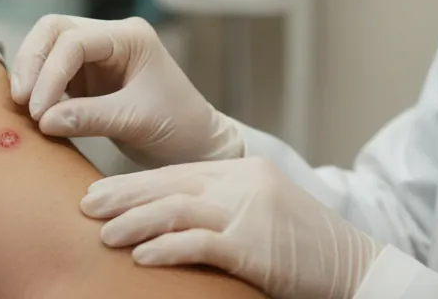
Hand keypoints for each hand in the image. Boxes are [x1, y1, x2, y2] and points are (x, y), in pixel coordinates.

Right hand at [9, 15, 244, 168]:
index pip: (75, 41)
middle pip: (53, 31)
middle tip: (19, 102)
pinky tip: (28, 112)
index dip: (50, 73)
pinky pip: (50, 73)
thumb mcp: (136, 122)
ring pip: (46, 48)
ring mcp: (97, 56)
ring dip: (30, 75)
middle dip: (32, 63)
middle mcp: (111, 38)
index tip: (38, 112)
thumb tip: (41, 119)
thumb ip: (89, 117)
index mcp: (130, 37)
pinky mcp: (87, 78)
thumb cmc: (179, 127)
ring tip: (20, 110)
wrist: (196, 145)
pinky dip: (36, 89)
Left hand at [80, 158, 382, 298]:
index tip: (97, 194)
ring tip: (103, 234)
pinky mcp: (255, 244)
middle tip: (84, 206)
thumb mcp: (261, 216)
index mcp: (243, 172)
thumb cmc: (304, 249)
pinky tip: (142, 258)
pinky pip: (200, 243)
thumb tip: (168, 222)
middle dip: (122, 195)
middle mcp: (244, 182)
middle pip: (170, 183)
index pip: (177, 172)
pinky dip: (166, 249)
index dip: (134, 184)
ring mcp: (250, 211)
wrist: (354, 266)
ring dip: (135, 222)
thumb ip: (221, 210)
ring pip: (177, 208)